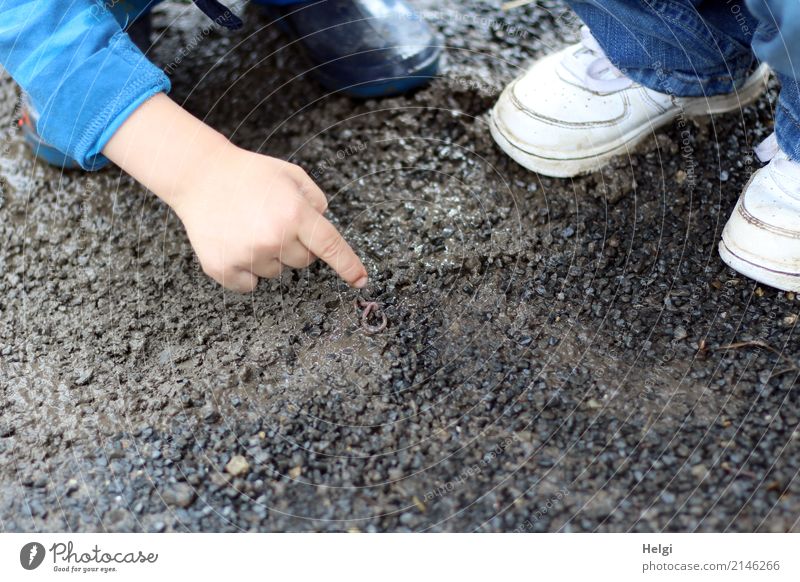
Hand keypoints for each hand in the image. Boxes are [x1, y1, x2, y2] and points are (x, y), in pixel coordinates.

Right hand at [102, 94, 367, 292]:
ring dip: (268, 256)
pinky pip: (249, 284)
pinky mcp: (224, 268)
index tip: (360, 281)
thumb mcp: (291, 174)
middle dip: (295, 245)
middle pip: (303, 262)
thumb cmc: (249, 173)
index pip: (331, 247)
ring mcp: (248, 255)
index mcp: (295, 214)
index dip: (349, 266)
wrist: (199, 175)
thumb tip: (324, 223)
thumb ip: (315, 199)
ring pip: (276, 272)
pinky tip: (234, 243)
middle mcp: (275, 237)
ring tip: (247, 227)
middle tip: (271, 221)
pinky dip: (245, 270)